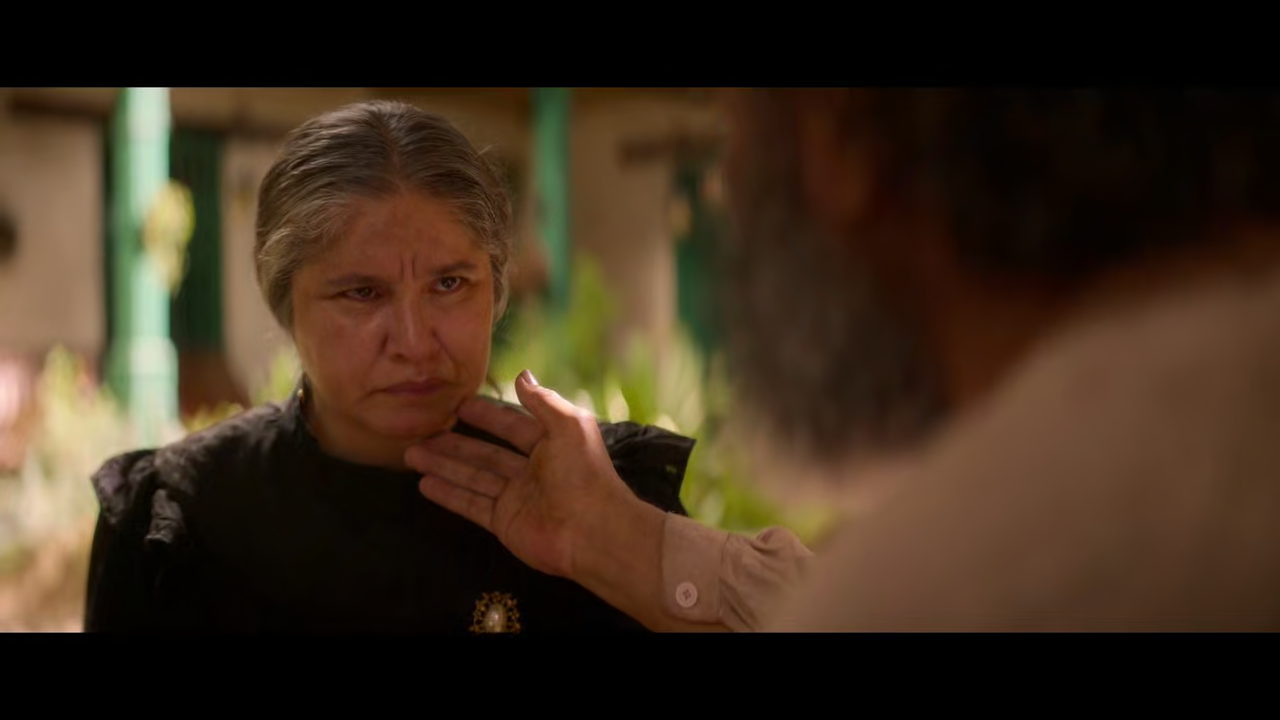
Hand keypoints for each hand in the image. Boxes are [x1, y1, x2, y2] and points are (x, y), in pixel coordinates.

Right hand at [404, 370, 645, 578]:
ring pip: (472, 477)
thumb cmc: (583, 474)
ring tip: (411, 454)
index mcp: (549, 445)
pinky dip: (448, 494)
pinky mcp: (504, 523)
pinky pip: (471, 505)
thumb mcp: (569, 426)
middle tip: (423, 432)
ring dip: (443, 465)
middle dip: (454, 443)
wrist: (593, 532)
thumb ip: (543, 400)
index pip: (511, 426)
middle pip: (485, 453)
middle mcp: (531, 471)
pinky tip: (424, 484)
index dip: (487, 415)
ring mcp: (516, 499)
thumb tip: (522, 374)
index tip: (459, 404)